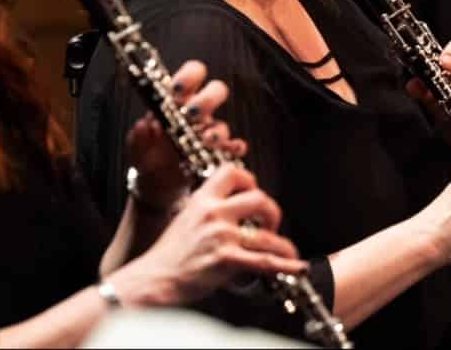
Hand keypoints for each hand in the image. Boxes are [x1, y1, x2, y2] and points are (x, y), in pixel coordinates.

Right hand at [107, 164, 308, 306]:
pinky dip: (285, 264)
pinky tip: (297, 267)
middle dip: (272, 212)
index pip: (233, 172)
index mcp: (202, 199)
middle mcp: (213, 212)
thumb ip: (208, 212)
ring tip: (288, 252)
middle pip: (259, 198)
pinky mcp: (226, 260)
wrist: (153, 279)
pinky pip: (265, 261)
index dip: (250, 180)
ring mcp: (221, 235)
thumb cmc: (168, 255)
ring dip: (283, 244)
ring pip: (267, 234)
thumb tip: (233, 212)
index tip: (254, 193)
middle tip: (271, 225)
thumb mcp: (185, 220)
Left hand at [125, 60, 245, 211]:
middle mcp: (197, 113)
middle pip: (216, 91)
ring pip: (223, 124)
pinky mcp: (218, 154)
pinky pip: (234, 148)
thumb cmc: (148, 157)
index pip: (192, 74)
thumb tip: (143, 126)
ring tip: (205, 141)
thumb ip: (137, 138)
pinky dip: (234, 148)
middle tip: (192, 114)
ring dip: (217, 131)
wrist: (157, 185)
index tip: (177, 90)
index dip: (189, 76)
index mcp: (178, 101)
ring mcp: (209, 133)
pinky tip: (229, 152)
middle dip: (207, 100)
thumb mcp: (137, 149)